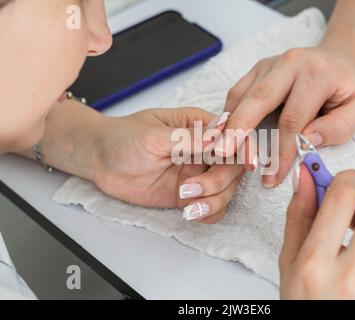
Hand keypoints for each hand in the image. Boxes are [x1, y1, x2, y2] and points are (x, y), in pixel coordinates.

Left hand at [92, 107, 243, 223]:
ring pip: (226, 190)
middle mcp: (204, 150)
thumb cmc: (123, 138)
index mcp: (200, 126)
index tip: (249, 164)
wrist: (100, 161)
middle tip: (191, 188)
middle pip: (234, 168)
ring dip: (214, 201)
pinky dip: (208, 213)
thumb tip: (221, 133)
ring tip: (188, 205)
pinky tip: (190, 213)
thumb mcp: (154, 135)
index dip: (245, 149)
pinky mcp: (189, 194)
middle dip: (219, 182)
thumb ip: (189, 138)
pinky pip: (211, 206)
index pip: (233, 136)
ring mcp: (198, 173)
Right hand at [218, 46, 354, 187]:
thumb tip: (306, 141)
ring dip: (229, 124)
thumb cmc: (351, 86)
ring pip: (241, 95)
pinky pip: (237, 91)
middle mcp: (289, 63)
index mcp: (316, 73)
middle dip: (238, 129)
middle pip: (257, 99)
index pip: (292, 119)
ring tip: (219, 149)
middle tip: (223, 153)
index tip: (271, 178)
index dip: (279, 151)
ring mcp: (270, 64)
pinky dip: (228, 113)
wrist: (344, 56)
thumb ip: (338, 127)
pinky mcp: (258, 69)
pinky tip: (224, 134)